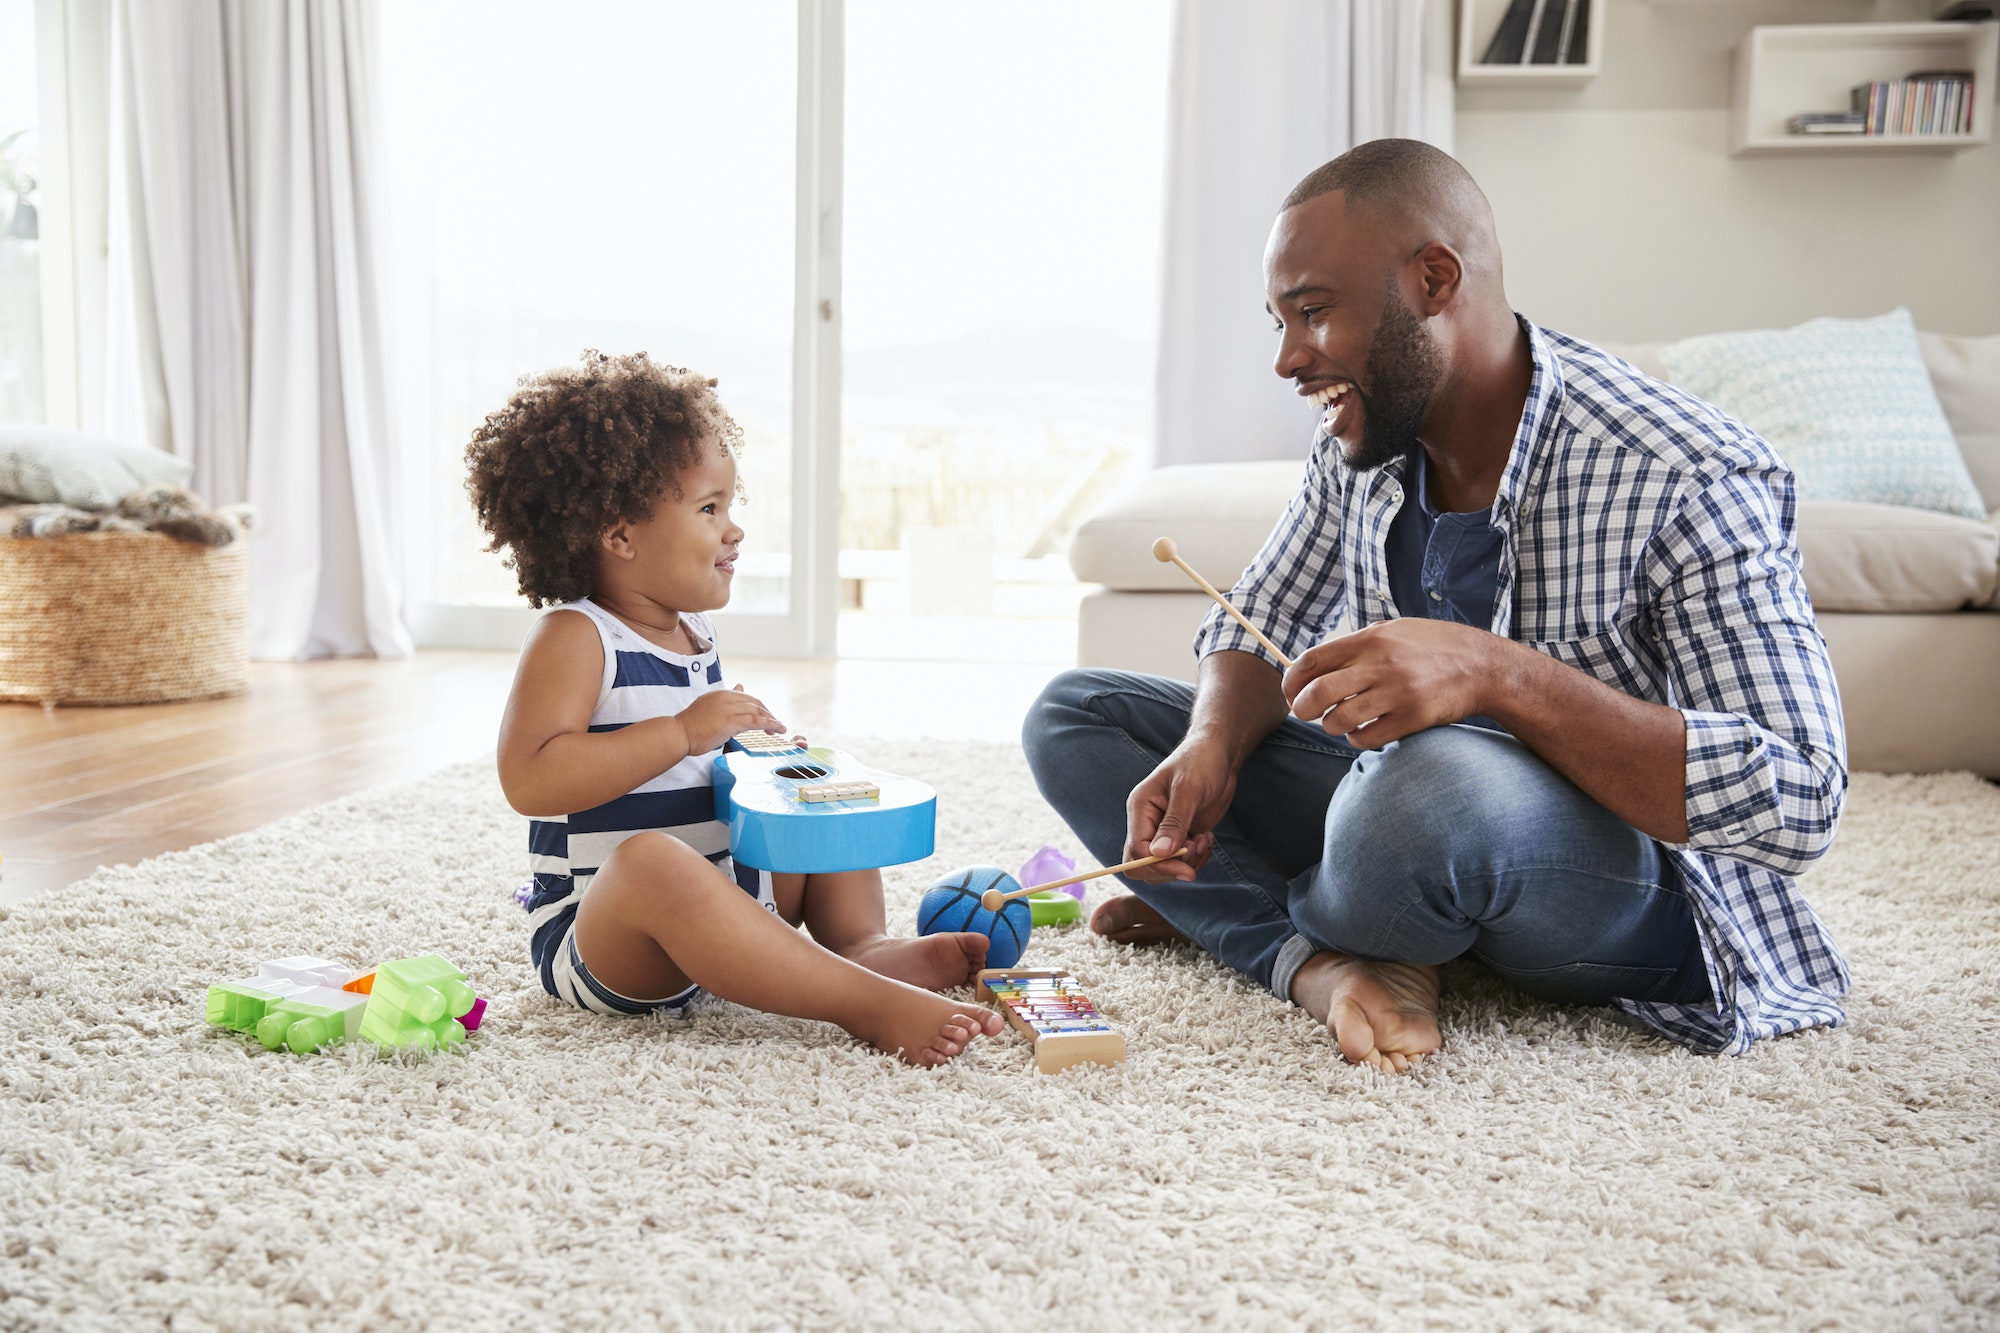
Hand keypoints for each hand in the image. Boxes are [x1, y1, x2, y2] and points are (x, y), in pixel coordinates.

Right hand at [678, 684, 784, 754]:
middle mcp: (727, 698)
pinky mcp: (731, 722)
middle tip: (775, 724)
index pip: (747, 697)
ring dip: (772, 720)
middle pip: (755, 703)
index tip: (766, 716)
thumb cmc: (691, 724)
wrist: (678, 733)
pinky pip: (756, 721)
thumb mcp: (710, 704)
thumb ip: (725, 698)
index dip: (759, 707)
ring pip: (758, 711)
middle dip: (768, 713)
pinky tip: (776, 729)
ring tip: (780, 728)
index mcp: (722, 693)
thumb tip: (740, 686)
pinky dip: (769, 724)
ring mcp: (729, 709)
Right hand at [1123, 742, 1237, 881]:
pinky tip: (1207, 837)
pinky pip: (1182, 862)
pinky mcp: (1181, 836)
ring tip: (1205, 839)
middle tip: (1196, 849)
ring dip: (1189, 861)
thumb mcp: (1189, 788)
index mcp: (1140, 808)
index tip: (1187, 868)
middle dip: (1171, 866)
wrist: (1219, 754)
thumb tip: (1159, 854)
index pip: (1136, 851)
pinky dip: (1198, 857)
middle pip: (1144, 865)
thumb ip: (1174, 822)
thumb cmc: (1201, 761)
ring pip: (1164, 867)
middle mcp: (1146, 823)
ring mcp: (1163, 831)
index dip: (1159, 865)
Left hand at [1282, 619, 1508, 747]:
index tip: (1291, 692)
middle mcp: (1380, 666)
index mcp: (1370, 640)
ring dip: (1331, 725)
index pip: (1312, 661)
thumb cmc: (1433, 647)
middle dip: (1302, 709)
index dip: (1292, 681)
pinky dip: (1357, 739)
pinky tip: (1364, 731)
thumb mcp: (1394, 631)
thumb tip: (1313, 665)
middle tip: (1305, 713)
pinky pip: (1366, 738)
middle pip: (1317, 694)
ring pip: (1338, 720)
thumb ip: (1356, 646)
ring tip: (1340, 721)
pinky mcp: (1411, 719)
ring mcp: (1396, 694)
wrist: (1483, 666)